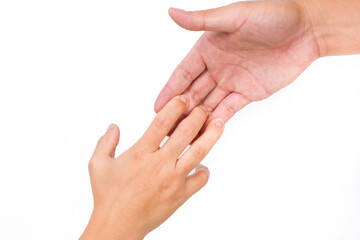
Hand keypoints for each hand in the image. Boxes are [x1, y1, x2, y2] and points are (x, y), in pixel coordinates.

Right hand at [80, 96, 223, 239]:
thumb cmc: (107, 196)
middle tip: (203, 107)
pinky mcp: (181, 195)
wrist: (119, 226)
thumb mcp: (97, 165)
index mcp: (140, 153)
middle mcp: (160, 164)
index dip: (175, 107)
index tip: (184, 97)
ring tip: (218, 123)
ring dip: (211, 136)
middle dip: (197, 116)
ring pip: (199, 153)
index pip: (161, 123)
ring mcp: (173, 180)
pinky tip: (200, 164)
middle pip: (185, 133)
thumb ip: (105, 142)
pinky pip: (201, 179)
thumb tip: (114, 125)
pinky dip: (204, 170)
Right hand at [155, 0, 319, 125]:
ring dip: (195, 120)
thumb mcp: (235, 17)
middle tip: (165, 130)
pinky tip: (206, 134)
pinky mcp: (249, 93)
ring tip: (181, 137)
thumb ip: (203, 21)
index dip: (170, 91)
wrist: (307, 30)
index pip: (183, 73)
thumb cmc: (272, 15)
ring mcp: (232, 81)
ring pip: (209, 104)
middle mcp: (217, 66)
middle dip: (179, 111)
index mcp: (208, 48)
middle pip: (193, 92)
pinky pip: (229, 109)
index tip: (157, 108)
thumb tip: (171, 13)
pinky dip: (217, 121)